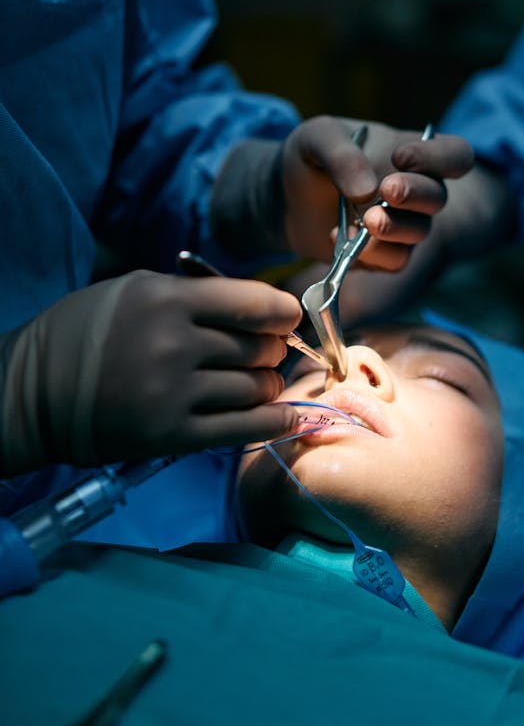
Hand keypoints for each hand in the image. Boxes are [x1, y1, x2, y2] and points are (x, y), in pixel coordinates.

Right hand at [0, 270, 302, 475]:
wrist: (35, 393)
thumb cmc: (88, 332)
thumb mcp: (137, 289)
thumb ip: (197, 295)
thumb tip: (262, 308)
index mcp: (167, 299)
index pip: (255, 303)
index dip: (283, 312)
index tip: (287, 318)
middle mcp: (174, 345)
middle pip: (260, 348)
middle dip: (272, 350)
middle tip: (263, 353)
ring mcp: (173, 394)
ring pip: (257, 389)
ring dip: (266, 386)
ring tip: (255, 382)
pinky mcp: (171, 436)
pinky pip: (244, 429)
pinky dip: (274, 422)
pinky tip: (286, 416)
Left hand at [284, 158, 516, 327]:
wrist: (284, 197)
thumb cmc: (310, 158)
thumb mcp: (316, 138)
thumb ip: (341, 154)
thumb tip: (367, 191)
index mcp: (414, 154)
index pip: (456, 155)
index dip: (440, 157)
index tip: (401, 156)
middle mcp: (416, 192)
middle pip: (438, 198)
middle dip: (415, 194)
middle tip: (388, 190)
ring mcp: (402, 226)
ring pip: (418, 233)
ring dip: (395, 227)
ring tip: (366, 221)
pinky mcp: (382, 255)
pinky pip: (394, 261)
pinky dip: (370, 252)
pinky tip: (337, 238)